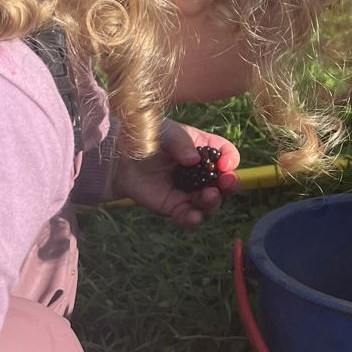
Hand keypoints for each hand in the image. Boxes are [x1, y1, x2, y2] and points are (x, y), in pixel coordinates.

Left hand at [112, 120, 238, 227]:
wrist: (120, 158)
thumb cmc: (147, 138)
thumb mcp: (167, 132)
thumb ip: (182, 143)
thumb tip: (194, 160)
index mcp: (205, 149)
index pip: (227, 155)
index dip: (231, 160)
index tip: (223, 164)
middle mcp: (202, 172)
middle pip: (225, 182)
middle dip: (230, 184)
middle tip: (226, 182)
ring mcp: (190, 191)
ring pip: (210, 201)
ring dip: (213, 201)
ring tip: (208, 196)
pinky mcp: (175, 207)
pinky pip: (189, 216)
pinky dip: (193, 219)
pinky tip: (193, 216)